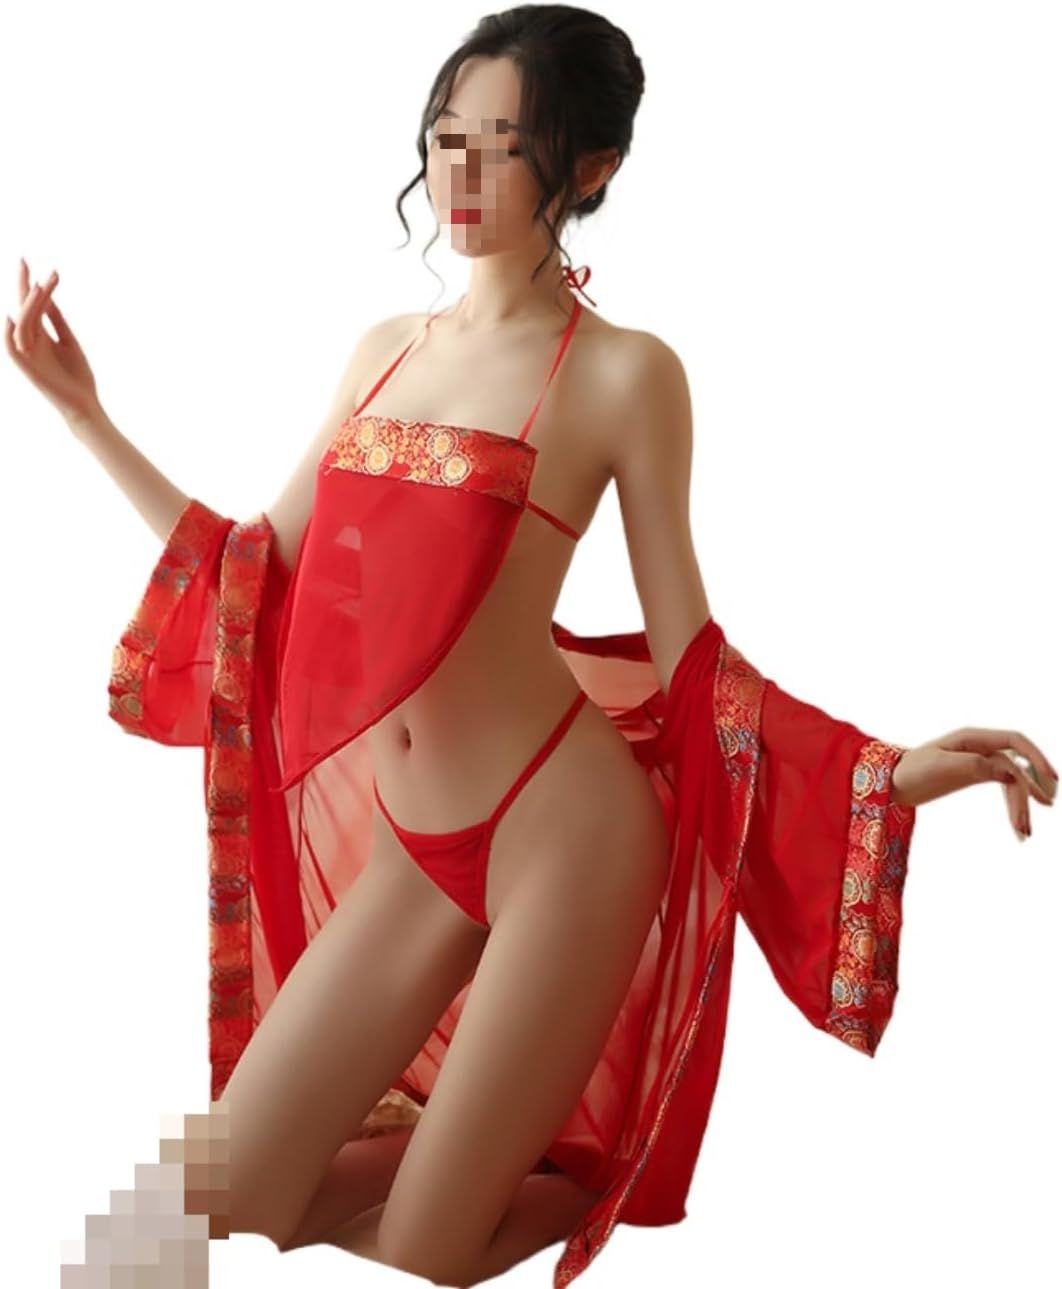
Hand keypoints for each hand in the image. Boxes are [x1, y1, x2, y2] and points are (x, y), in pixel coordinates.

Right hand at [4, 258, 102, 427]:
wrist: (84, 405)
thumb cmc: (78, 377)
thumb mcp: (69, 342)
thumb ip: (57, 320)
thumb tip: (48, 296)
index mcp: (40, 335)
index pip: (32, 305)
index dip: (30, 285)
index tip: (31, 264)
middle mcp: (30, 342)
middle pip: (23, 309)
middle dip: (22, 286)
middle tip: (24, 261)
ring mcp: (28, 354)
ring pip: (23, 324)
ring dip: (28, 305)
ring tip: (38, 286)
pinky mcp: (28, 369)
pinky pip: (12, 348)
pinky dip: (10, 334)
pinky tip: (12, 317)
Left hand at [891, 727, 1057, 838]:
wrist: (890, 782)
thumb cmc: (910, 770)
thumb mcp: (940, 766)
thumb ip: (976, 766)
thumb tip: (1012, 773)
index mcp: (972, 738)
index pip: (1015, 742)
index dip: (1036, 758)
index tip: (1052, 780)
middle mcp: (979, 747)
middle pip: (1016, 767)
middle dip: (1027, 793)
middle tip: (1031, 820)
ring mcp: (979, 762)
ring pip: (1011, 781)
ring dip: (1020, 805)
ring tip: (1024, 832)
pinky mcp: (974, 776)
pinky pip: (1002, 788)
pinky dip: (1011, 805)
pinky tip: (1018, 824)